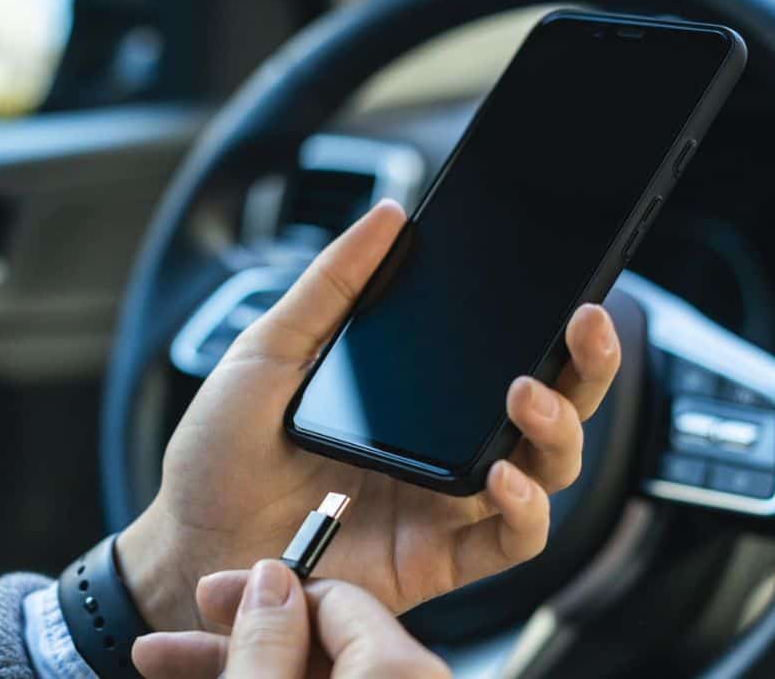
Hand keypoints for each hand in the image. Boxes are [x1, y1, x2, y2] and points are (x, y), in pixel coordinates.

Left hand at [117, 200, 620, 630]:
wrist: (189, 541)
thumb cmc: (222, 454)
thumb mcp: (270, 351)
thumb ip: (331, 286)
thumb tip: (387, 216)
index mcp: (418, 397)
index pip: (509, 356)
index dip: (555, 327)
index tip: (569, 286)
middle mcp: (447, 449)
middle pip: (550, 411)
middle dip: (586, 368)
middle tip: (584, 324)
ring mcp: (448, 505)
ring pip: (549, 471)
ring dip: (556, 430)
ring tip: (526, 395)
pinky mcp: (440, 558)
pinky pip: (514, 540)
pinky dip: (525, 509)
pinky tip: (501, 476)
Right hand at [132, 559, 449, 678]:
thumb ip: (266, 643)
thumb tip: (268, 587)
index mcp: (400, 672)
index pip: (339, 598)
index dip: (264, 591)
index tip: (210, 595)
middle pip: (326, 634)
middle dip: (245, 626)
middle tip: (182, 628)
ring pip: (318, 666)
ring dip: (243, 659)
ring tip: (168, 657)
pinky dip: (270, 677)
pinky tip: (212, 668)